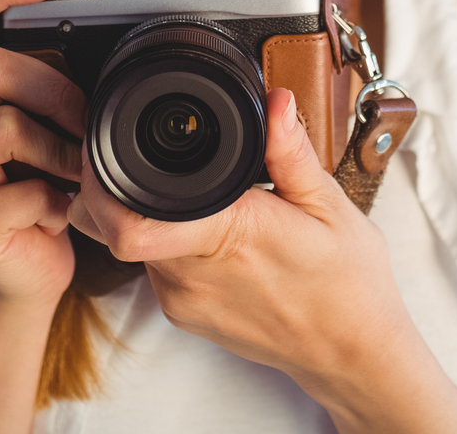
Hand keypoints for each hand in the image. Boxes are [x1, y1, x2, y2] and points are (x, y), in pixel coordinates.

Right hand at [0, 0, 85, 307]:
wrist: (23, 270)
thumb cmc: (33, 179)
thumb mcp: (34, 115)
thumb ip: (36, 73)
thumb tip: (83, 30)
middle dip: (56, 87)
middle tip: (86, 117)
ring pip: (5, 126)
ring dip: (62, 147)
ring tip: (77, 168)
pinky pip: (22, 191)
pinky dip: (59, 199)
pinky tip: (60, 211)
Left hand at [69, 86, 395, 380]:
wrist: (351, 354)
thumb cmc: (347, 283)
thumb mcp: (330, 205)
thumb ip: (291, 152)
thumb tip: (275, 103)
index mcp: (226, 237)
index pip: (127, 222)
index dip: (105, 180)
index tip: (117, 144)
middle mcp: (192, 276)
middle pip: (113, 225)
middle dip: (118, 183)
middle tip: (153, 153)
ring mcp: (183, 300)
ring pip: (130, 242)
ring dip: (144, 210)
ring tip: (190, 188)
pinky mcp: (183, 314)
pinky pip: (153, 263)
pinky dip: (164, 236)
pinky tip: (202, 222)